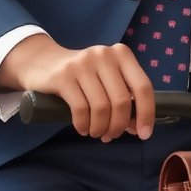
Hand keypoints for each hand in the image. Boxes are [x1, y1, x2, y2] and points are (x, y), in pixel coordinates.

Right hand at [0, 33, 155, 140]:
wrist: (43, 62)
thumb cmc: (83, 77)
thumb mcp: (106, 78)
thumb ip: (123, 97)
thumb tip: (137, 127)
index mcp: (122, 54)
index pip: (143, 87)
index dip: (146, 114)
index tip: (143, 134)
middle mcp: (104, 55)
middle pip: (121, 101)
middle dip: (118, 126)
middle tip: (111, 135)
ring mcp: (83, 64)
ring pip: (101, 108)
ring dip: (100, 128)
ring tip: (95, 132)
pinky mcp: (63, 76)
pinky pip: (81, 109)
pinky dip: (84, 125)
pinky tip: (82, 128)